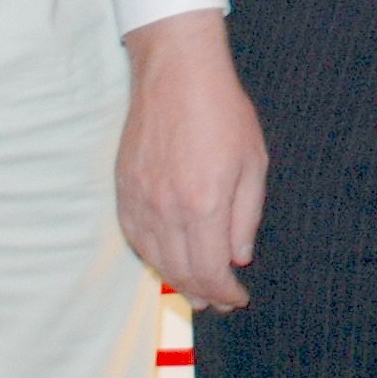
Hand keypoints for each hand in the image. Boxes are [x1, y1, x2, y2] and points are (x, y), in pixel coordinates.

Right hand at [118, 10, 267, 310]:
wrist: (177, 74)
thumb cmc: (223, 113)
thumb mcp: (254, 162)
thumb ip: (246, 215)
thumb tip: (237, 257)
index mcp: (204, 203)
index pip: (210, 269)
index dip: (224, 291)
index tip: (237, 298)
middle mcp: (167, 209)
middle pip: (180, 271)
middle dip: (202, 294)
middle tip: (217, 302)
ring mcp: (139, 200)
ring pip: (154, 259)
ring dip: (175, 281)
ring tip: (194, 291)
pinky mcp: (123, 189)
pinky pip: (134, 237)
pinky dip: (151, 257)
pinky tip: (165, 261)